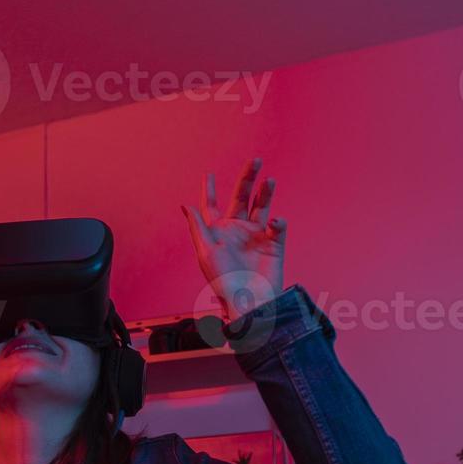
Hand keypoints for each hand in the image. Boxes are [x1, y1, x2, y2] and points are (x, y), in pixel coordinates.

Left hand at [182, 157, 286, 322]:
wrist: (249, 302)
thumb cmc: (223, 282)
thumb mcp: (206, 253)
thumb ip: (197, 227)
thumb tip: (184, 205)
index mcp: (217, 232)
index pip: (211, 206)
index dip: (208, 191)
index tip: (208, 175)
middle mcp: (237, 230)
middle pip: (241, 198)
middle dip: (248, 179)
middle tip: (255, 161)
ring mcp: (256, 235)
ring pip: (262, 206)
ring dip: (266, 193)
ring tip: (270, 180)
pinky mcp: (273, 244)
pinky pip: (277, 228)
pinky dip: (278, 223)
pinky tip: (276, 221)